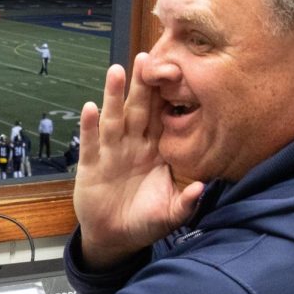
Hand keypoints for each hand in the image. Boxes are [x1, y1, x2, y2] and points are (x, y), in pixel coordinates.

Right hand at [73, 54, 203, 269]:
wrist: (114, 238)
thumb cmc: (145, 221)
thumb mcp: (171, 215)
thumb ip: (187, 202)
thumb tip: (203, 188)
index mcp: (157, 152)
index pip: (164, 118)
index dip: (168, 97)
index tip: (177, 71)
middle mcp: (133, 146)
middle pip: (138, 110)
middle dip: (142, 84)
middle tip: (147, 56)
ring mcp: (111, 153)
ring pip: (114, 119)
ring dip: (114, 96)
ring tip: (116, 71)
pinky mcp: (90, 166)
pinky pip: (90, 143)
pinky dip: (90, 126)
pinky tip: (90, 108)